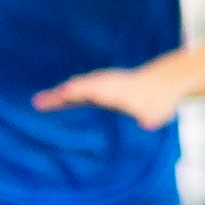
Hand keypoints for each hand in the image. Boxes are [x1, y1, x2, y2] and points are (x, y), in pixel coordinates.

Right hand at [33, 64, 187, 131]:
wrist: (167, 81)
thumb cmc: (160, 99)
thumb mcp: (158, 111)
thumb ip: (150, 117)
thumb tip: (147, 123)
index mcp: (115, 90)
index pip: (91, 89)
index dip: (77, 91)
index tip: (61, 93)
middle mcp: (106, 84)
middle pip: (79, 88)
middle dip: (59, 95)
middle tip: (37, 102)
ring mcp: (105, 84)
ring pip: (79, 87)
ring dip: (62, 94)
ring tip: (41, 101)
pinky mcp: (106, 88)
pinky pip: (83, 89)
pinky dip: (71, 92)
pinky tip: (61, 97)